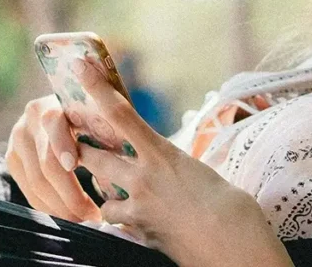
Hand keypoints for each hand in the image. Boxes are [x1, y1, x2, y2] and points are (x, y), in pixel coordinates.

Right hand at [5, 94, 101, 222]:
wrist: (74, 110)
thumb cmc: (100, 115)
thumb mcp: (105, 113)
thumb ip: (113, 123)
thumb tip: (126, 146)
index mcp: (56, 101)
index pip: (54, 124)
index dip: (63, 146)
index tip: (75, 167)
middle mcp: (31, 118)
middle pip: (45, 163)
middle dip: (69, 194)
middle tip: (92, 215)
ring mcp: (18, 139)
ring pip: (36, 183)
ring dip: (61, 207)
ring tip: (84, 219)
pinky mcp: (13, 159)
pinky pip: (29, 191)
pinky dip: (49, 207)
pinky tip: (69, 216)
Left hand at [71, 56, 293, 266]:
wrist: (234, 245)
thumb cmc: (232, 207)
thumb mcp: (201, 173)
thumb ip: (175, 166)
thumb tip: (167, 169)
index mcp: (163, 153)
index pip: (120, 114)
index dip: (95, 88)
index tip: (80, 66)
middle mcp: (144, 177)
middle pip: (93, 155)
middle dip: (82, 149)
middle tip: (77, 142)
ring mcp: (138, 207)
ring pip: (100, 192)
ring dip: (103, 188)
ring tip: (116, 188)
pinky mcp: (139, 232)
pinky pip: (116, 222)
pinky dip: (120, 219)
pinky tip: (133, 220)